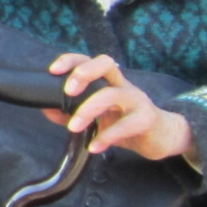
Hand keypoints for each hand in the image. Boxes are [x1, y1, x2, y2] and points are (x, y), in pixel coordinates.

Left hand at [46, 52, 198, 162]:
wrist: (160, 137)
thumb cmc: (125, 123)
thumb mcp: (96, 117)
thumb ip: (71, 113)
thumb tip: (46, 108)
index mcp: (108, 81)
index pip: (89, 60)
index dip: (71, 61)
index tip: (53, 70)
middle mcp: (122, 85)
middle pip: (106, 64)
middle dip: (84, 73)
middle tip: (68, 92)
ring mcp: (136, 100)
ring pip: (113, 94)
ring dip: (89, 110)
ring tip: (73, 127)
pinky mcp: (146, 119)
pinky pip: (128, 124)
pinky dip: (108, 136)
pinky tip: (95, 146)